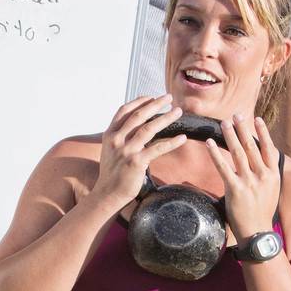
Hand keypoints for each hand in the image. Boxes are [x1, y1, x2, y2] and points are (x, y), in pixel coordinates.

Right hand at [93, 95, 183, 210]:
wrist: (108, 194)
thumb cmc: (112, 173)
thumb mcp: (110, 150)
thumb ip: (120, 136)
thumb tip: (134, 126)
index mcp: (110, 134)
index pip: (124, 111)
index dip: (139, 102)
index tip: (152, 97)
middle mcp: (117, 140)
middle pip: (139, 116)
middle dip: (156, 104)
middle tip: (169, 97)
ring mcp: (127, 151)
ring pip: (149, 128)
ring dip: (166, 118)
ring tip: (178, 111)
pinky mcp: (137, 162)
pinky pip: (158, 148)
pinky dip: (172, 142)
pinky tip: (182, 138)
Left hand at [205, 114, 281, 245]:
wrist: (257, 232)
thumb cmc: (262, 212)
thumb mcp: (271, 191)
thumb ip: (266, 175)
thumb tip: (259, 161)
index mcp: (273, 175)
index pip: (268, 148)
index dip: (262, 132)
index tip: (256, 118)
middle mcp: (263, 176)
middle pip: (251, 146)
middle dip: (243, 128)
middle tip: (236, 114)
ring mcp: (249, 182)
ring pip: (238, 152)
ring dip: (230, 135)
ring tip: (224, 123)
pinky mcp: (235, 189)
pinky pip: (223, 167)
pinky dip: (216, 154)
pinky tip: (210, 143)